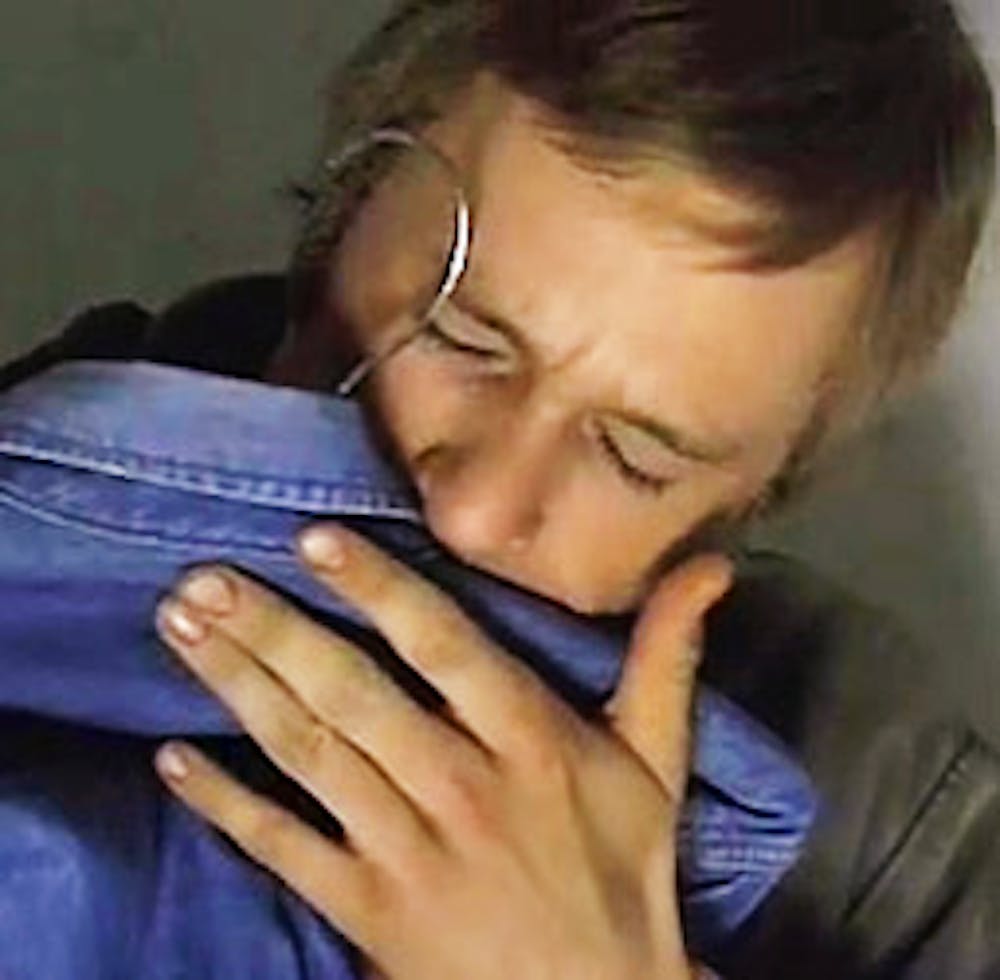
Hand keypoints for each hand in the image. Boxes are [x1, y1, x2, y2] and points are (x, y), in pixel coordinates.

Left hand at [153, 522, 730, 979]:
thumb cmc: (624, 871)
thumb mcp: (658, 762)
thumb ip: (667, 658)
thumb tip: (709, 568)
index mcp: (530, 738)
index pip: (444, 647)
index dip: (378, 590)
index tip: (312, 539)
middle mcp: (459, 784)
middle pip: (353, 695)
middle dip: (272, 631)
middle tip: (200, 580)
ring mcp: (405, 850)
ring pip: (308, 756)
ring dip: (236, 691)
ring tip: (180, 629)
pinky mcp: (366, 908)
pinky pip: (283, 849)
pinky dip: (226, 806)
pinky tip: (173, 761)